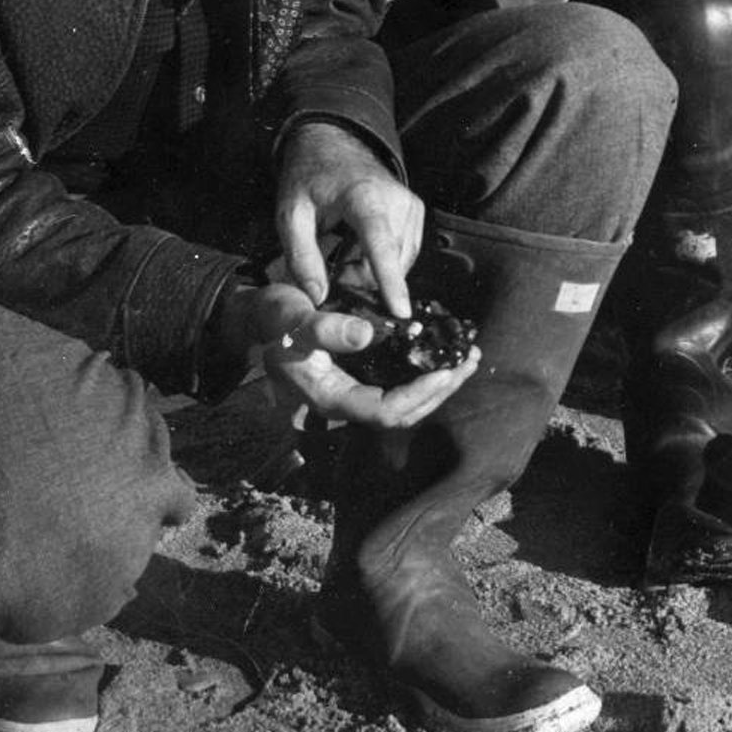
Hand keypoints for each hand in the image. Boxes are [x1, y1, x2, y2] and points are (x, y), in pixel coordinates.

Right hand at [240, 283, 477, 428]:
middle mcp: (345, 402)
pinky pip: (400, 385)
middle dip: (440, 390)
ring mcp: (354, 392)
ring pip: (405, 403)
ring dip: (439, 384)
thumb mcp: (293, 318)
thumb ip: (324, 328)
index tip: (446, 371)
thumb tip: (364, 335)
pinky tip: (444, 353)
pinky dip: (426, 372)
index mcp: (329, 398)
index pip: (384, 411)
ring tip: (468, 358)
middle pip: (403, 413)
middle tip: (470, 361)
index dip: (419, 396)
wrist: (261, 318)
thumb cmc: (275, 319)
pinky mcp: (361, 377)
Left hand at [277, 121, 424, 317]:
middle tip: (329, 273)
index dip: (390, 280)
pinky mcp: (415, 211)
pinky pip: (404, 253)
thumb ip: (301, 258)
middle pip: (389, 263)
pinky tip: (357, 251)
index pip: (381, 244)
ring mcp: (410, 205)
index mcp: (363, 197)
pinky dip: (381, 262)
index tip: (400, 310)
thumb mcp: (290, 215)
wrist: (333, 144)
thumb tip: (318, 298)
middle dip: (360, 280)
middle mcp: (396, 200)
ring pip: (399, 263)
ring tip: (340, 256)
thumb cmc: (309, 178)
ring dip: (370, 272)